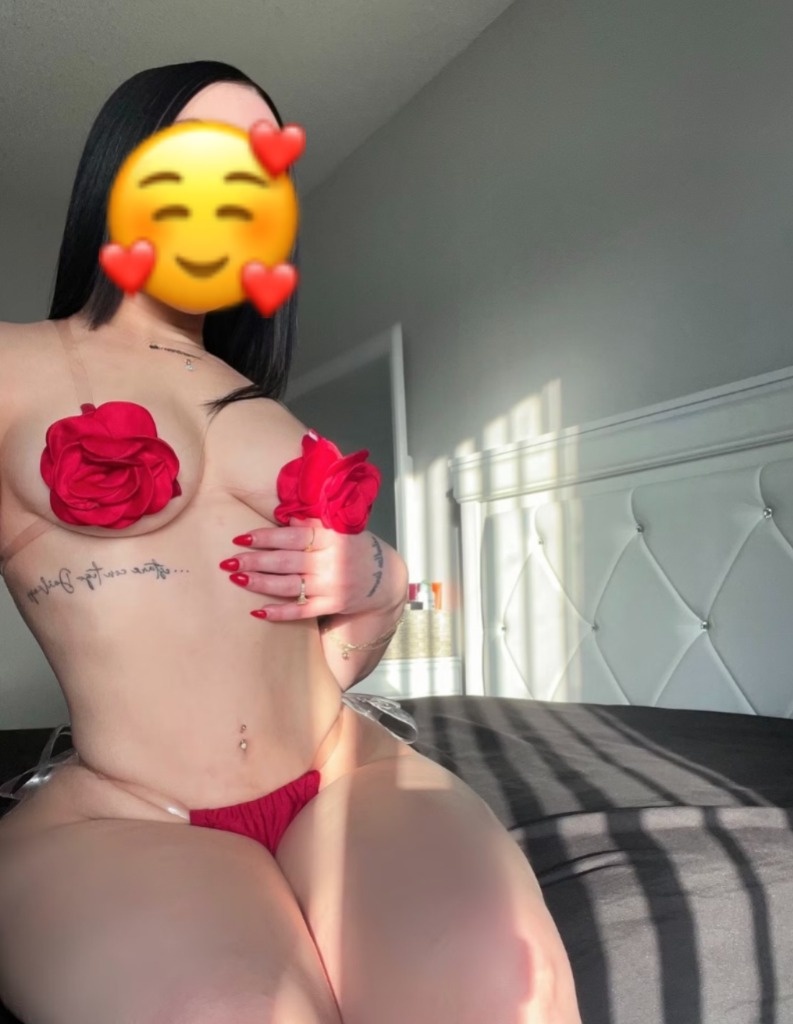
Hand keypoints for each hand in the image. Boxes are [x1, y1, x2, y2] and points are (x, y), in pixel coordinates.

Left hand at [220, 517, 402, 621]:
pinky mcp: (332, 605)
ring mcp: (332, 586)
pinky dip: (280, 613)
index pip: (293, 537)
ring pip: (289, 586)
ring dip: (260, 584)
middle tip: (228, 561)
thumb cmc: (355, 548)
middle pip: (286, 562)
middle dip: (254, 561)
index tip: (241, 537)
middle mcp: (332, 562)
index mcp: (332, 538)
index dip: (266, 537)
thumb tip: (283, 513)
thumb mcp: (339, 528)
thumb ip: (313, 522)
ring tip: (236, 579)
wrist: (385, 578)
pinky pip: (301, 611)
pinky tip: (257, 612)